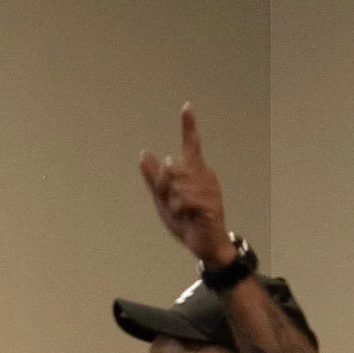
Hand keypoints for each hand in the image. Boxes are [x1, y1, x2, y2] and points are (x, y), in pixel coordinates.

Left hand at [139, 104, 230, 266]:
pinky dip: (180, 210)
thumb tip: (143, 156)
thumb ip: (154, 179)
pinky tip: (188, 217)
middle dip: (165, 186)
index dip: (188, 126)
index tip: (186, 106)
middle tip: (172, 203)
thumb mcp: (163, 200)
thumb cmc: (187, 222)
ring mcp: (209, 189)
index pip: (191, 145)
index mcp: (195, 172)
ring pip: (178, 184)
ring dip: (173, 201)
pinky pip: (185, 200)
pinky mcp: (210, 205)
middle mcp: (204, 176)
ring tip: (181, 212)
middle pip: (174, 168)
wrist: (206, 246)